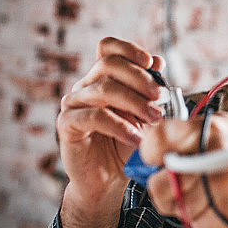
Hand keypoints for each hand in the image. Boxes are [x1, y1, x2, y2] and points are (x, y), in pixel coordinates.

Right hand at [56, 37, 164, 227]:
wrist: (109, 179)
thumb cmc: (128, 144)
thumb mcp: (145, 115)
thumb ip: (150, 90)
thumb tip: (158, 61)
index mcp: (104, 77)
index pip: (108, 47)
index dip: (129, 49)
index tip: (151, 63)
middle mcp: (86, 86)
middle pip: (109, 63)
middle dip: (140, 78)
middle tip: (160, 97)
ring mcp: (74, 103)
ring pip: (104, 88)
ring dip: (135, 103)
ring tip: (154, 119)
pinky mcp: (67, 124)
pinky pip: (94, 116)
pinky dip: (120, 126)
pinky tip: (136, 138)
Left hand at [141, 113, 227, 227]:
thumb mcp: (222, 128)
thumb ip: (186, 135)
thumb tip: (149, 150)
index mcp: (213, 130)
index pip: (158, 138)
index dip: (150, 151)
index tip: (154, 156)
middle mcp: (217, 157)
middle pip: (159, 182)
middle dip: (164, 184)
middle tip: (179, 179)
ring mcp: (222, 190)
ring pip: (174, 204)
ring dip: (182, 202)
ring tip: (205, 190)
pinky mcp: (225, 215)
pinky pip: (192, 220)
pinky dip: (199, 215)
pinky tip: (216, 203)